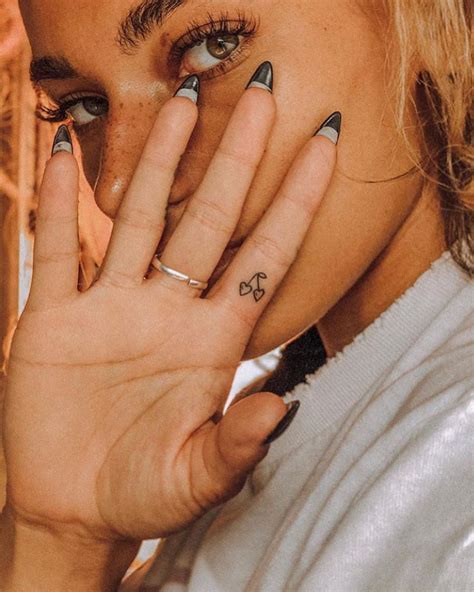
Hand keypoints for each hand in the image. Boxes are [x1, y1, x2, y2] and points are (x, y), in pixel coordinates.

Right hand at [2, 74, 336, 550]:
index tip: (325, 145)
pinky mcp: (55, 318)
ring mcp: (110, 307)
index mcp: (211, 342)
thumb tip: (284, 407)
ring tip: (179, 100)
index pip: (263, 256)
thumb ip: (237, 446)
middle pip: (207, 217)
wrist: (75, 506)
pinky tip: (62, 154)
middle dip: (234, 156)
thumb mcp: (195, 479)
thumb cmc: (142, 495)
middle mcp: (167, 311)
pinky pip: (57, 249)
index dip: (296, 201)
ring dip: (157, 160)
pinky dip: (58, 204)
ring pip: (137, 218)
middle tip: (259, 90)